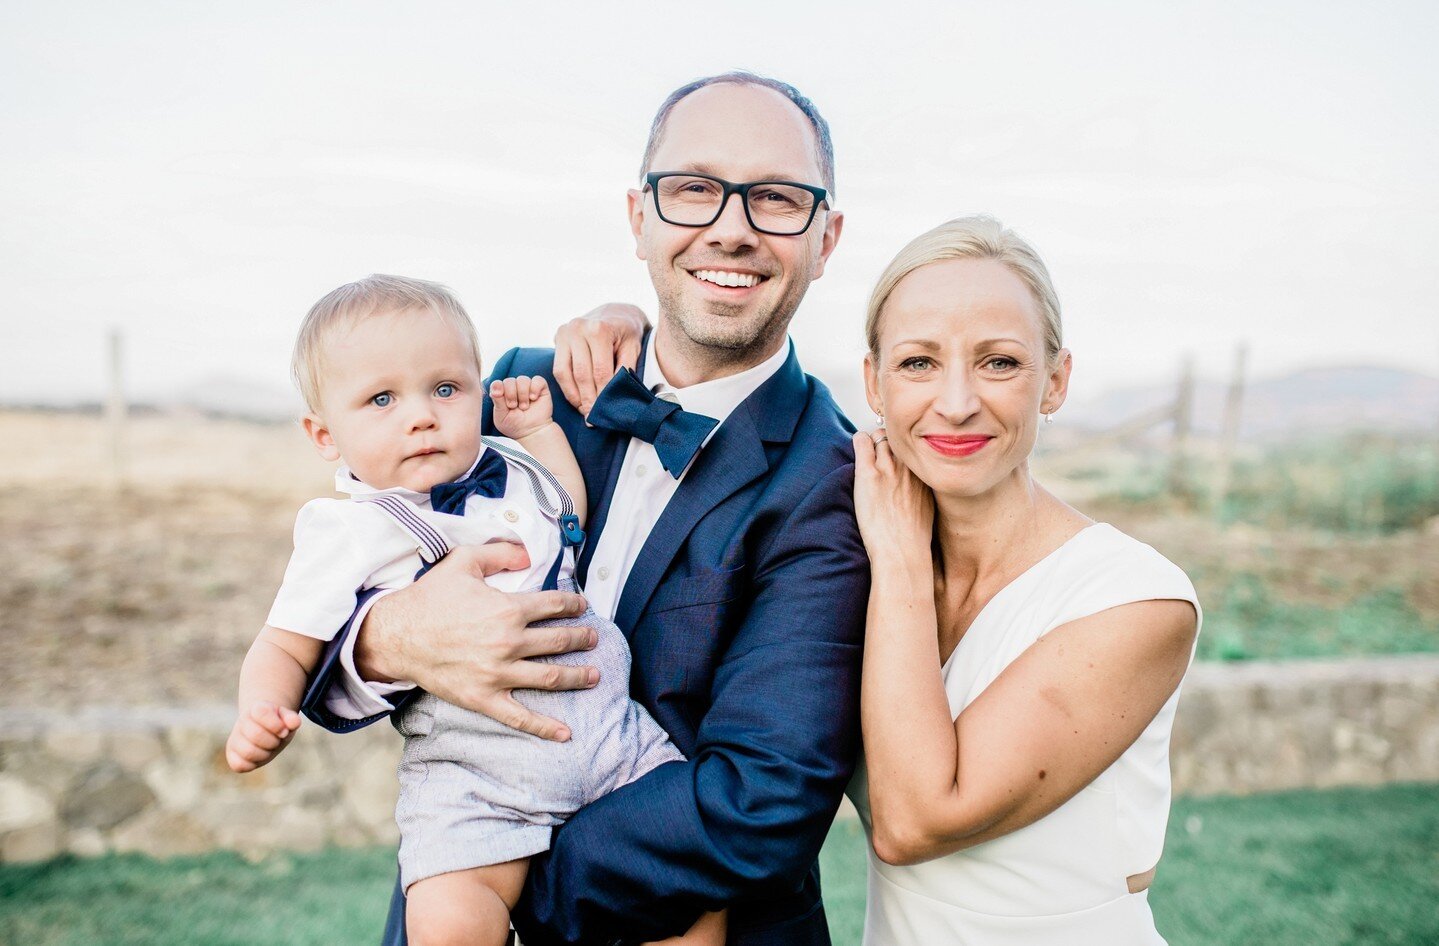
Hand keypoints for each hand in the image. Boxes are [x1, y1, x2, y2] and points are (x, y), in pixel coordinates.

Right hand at [226, 701, 301, 772]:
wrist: (267, 730)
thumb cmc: (280, 725)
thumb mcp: (288, 719)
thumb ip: (292, 719)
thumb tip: (295, 722)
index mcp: (257, 708)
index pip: (262, 713)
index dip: (277, 725)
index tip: (284, 731)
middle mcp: (243, 721)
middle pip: (256, 735)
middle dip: (273, 741)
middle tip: (277, 741)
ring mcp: (235, 738)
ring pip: (248, 752)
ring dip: (265, 754)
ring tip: (269, 749)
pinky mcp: (232, 755)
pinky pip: (239, 765)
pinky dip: (253, 764)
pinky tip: (260, 756)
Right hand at [355, 542, 597, 741]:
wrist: (396, 635)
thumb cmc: (429, 598)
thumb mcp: (463, 562)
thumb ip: (500, 553)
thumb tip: (529, 553)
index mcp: (508, 609)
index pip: (554, 606)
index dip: (573, 605)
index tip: (582, 607)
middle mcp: (509, 642)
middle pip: (559, 641)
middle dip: (583, 639)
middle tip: (595, 638)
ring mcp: (499, 673)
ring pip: (551, 677)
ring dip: (579, 676)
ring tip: (595, 675)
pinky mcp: (484, 698)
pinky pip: (521, 717)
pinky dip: (546, 727)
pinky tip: (566, 733)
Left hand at [490, 376, 554, 439]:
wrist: (532, 432)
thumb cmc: (515, 425)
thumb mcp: (502, 416)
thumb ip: (497, 401)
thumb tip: (496, 386)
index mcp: (502, 393)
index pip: (497, 383)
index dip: (499, 389)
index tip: (503, 401)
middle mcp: (514, 388)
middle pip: (509, 381)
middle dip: (511, 395)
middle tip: (514, 407)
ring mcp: (527, 387)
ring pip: (523, 379)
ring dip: (523, 394)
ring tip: (525, 407)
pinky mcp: (540, 388)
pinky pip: (538, 380)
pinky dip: (535, 388)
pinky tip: (534, 398)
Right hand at [553, 302, 648, 415]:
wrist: (614, 313)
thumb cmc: (626, 334)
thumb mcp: (633, 349)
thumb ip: (625, 370)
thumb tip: (615, 398)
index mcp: (599, 329)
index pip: (600, 371)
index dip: (602, 395)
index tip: (604, 413)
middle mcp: (578, 328)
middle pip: (581, 374)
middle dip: (588, 399)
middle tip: (592, 418)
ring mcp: (565, 332)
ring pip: (565, 373)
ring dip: (574, 396)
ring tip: (584, 411)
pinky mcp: (558, 337)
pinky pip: (558, 369)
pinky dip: (567, 387)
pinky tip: (576, 399)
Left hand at [852, 428, 934, 566]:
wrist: (902, 551)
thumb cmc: (915, 536)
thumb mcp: (928, 505)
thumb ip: (922, 487)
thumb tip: (915, 483)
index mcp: (926, 473)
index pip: (914, 446)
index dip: (903, 448)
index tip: (896, 454)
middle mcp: (910, 465)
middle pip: (898, 437)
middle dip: (888, 441)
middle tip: (879, 453)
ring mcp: (889, 468)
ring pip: (880, 436)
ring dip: (873, 442)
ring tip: (868, 454)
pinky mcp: (868, 474)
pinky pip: (862, 441)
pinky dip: (859, 441)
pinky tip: (858, 446)